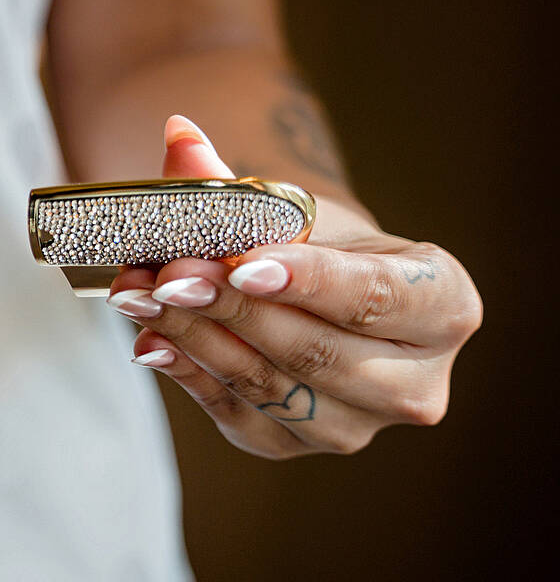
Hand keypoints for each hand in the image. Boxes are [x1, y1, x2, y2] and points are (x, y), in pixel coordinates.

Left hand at [106, 115, 482, 458]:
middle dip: (231, 309)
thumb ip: (234, 182)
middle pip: (315, 350)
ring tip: (137, 296)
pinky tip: (149, 339)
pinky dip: (186, 371)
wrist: (309, 293)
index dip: (307, 283)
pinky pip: (234, 411)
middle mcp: (414, 383)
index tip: (243, 264)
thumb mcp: (294, 209)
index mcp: (445, 307)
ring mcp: (354, 426)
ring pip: (269, 386)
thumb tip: (178, 134)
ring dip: (194, 337)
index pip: (374, 297)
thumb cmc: (317, 245)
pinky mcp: (293, 447)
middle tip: (167, 275)